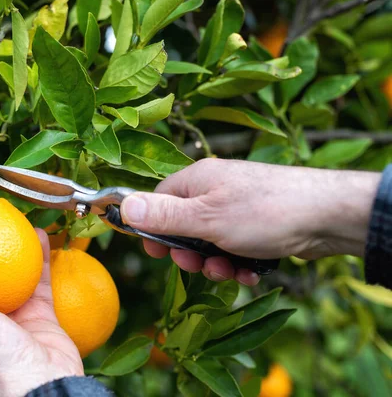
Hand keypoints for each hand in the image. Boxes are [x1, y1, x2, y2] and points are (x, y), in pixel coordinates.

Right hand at [121, 158, 380, 285]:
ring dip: (215, 262)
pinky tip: (250, 271)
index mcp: (196, 180)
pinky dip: (237, 262)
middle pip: (184, 225)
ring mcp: (237, 207)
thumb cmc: (263, 212)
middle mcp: (214, 189)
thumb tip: (123, 207)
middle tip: (199, 265)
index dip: (154, 228)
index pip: (158, 201)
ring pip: (210, 241)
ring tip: (231, 270)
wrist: (328, 215)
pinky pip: (234, 246)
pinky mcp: (257, 224)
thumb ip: (164, 216)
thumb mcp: (206, 218)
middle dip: (190, 252)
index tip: (158, 252)